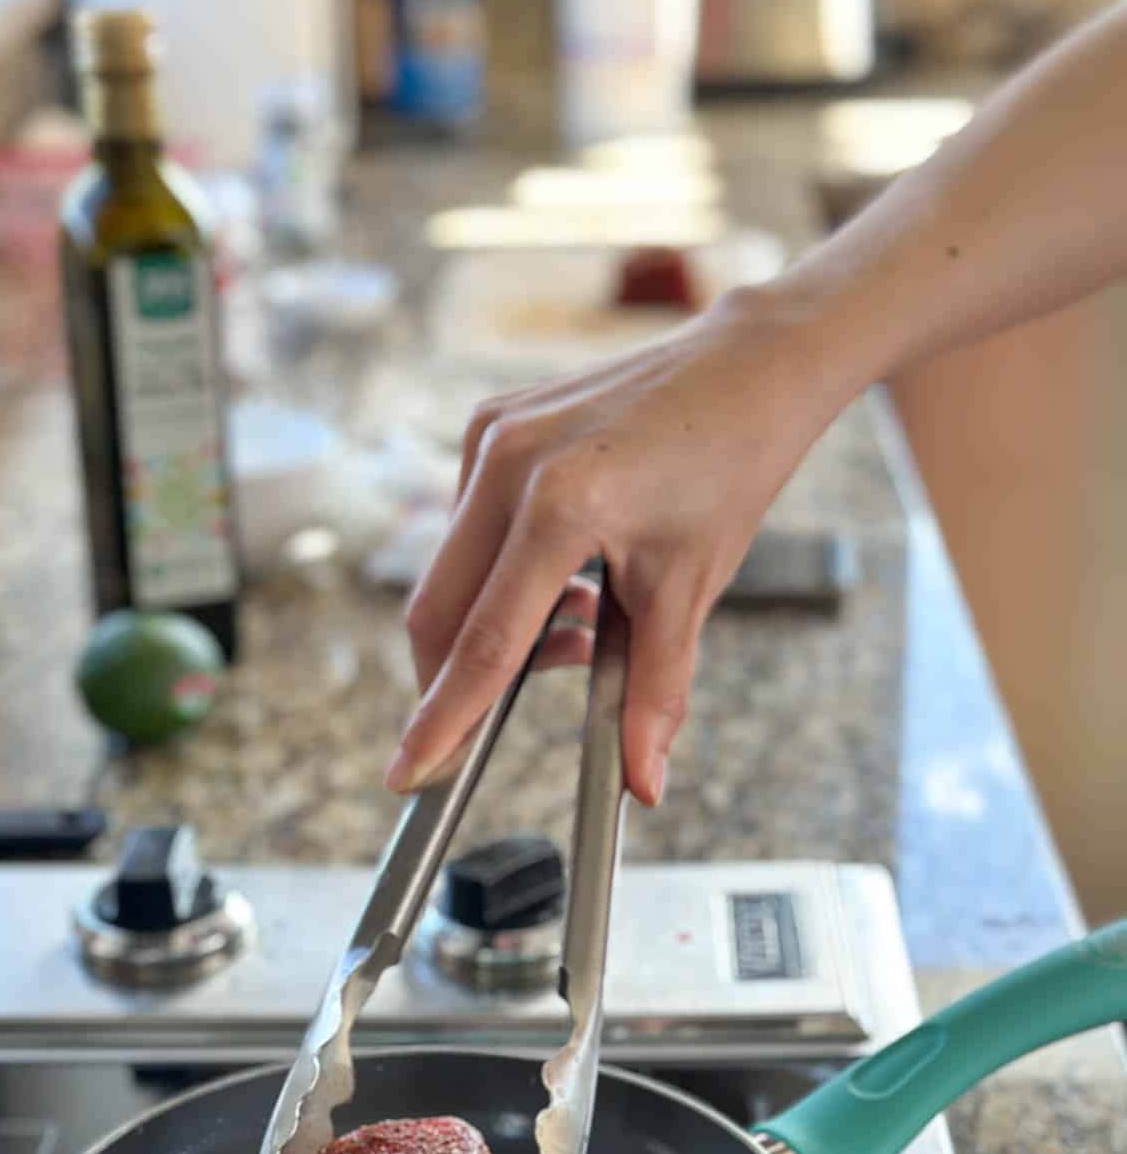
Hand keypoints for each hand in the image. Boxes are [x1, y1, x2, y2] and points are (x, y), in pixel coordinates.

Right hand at [385, 287, 845, 805]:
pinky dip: (500, 575)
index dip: (442, 720)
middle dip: (454, 680)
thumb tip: (641, 783)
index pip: (483, 643)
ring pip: (448, 573)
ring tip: (578, 631)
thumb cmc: (727, 470)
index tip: (407, 775)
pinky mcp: (491, 423)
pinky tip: (566, 582)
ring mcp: (492, 435)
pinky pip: (467, 527)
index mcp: (562, 505)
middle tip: (497, 718)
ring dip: (490, 625)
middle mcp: (509, 463)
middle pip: (438, 612)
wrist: (746, 370)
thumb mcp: (690, 591)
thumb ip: (655, 693)